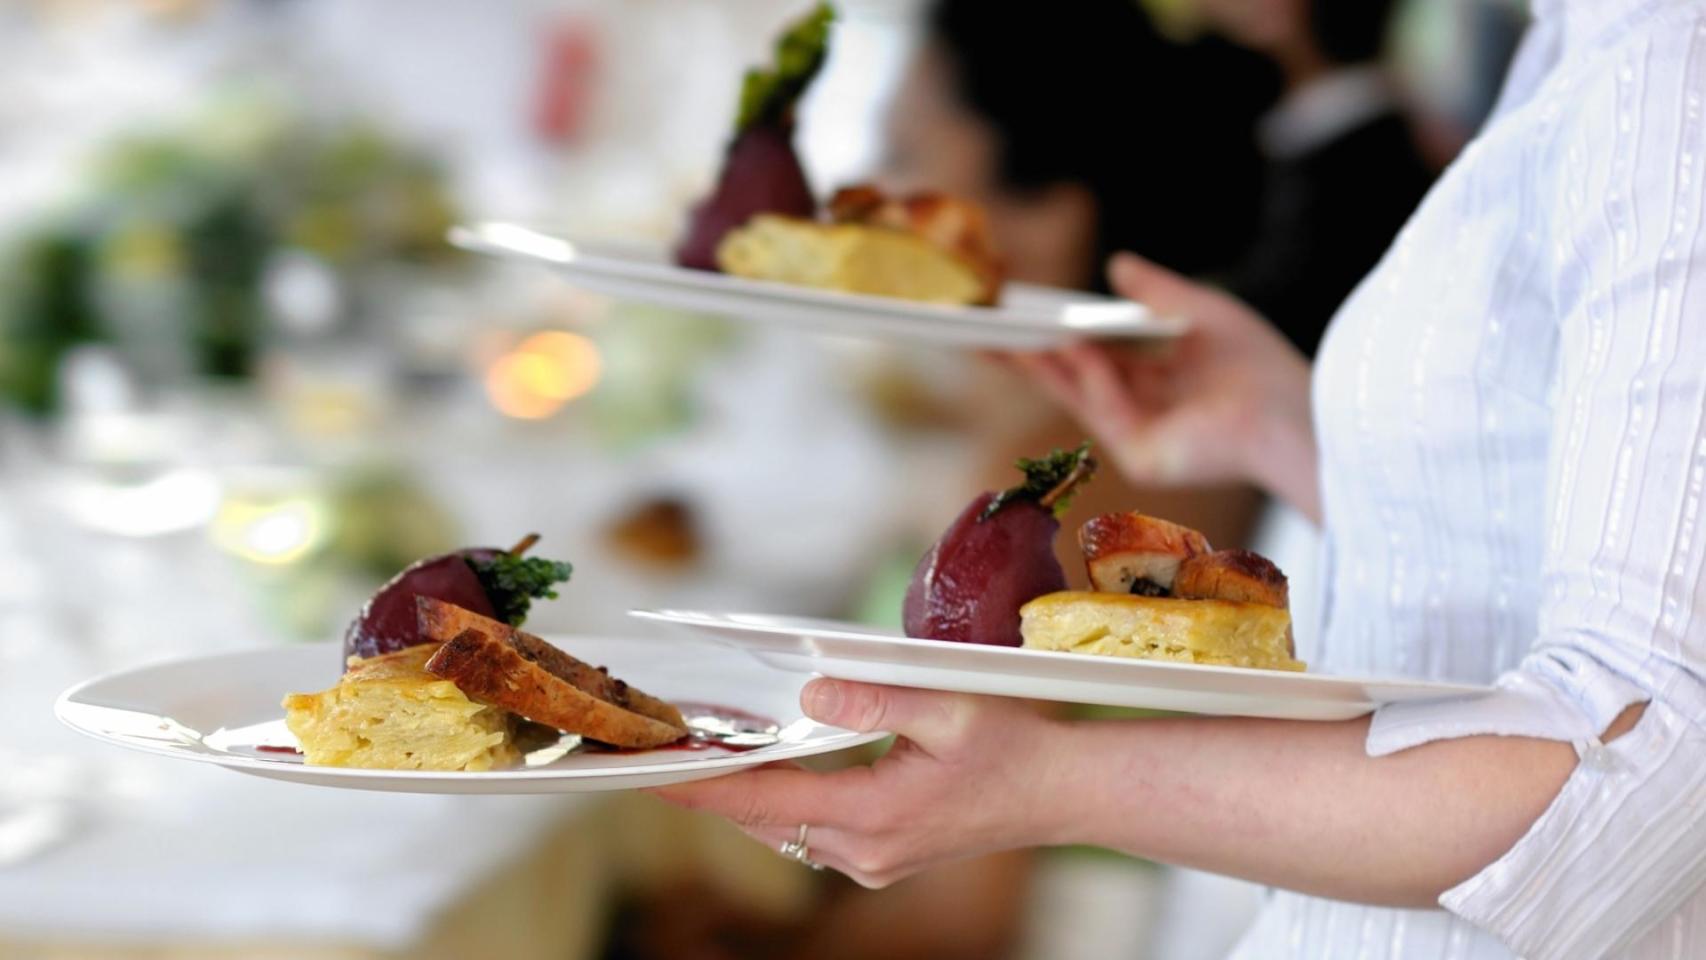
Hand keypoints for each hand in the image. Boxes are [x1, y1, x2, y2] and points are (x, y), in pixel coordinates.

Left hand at [648, 679, 1067, 887]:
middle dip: (710, 787)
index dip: (704, 784)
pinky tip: (763, 772)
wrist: (1063, 794)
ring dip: (743, 796)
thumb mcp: (950, 707)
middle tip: (659, 750)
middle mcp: (865, 852)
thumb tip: (810, 693)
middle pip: (762, 820)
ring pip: (783, 830)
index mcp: (875, 814)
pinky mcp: (882, 859)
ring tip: (698, 755)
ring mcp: (873, 863)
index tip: (653, 769)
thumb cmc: (1015, 743)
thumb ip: (877, 697)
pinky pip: (809, 834)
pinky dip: (779, 804)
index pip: (764, 800)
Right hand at [1002, 253, 1318, 518]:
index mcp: (1157, 378)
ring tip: (1005, 328)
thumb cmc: (1258, 365)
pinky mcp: (1142, 458)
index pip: (1093, 356)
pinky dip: (1087, 375)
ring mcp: (1138, 436)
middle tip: (978, 330)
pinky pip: (1105, 410)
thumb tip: (1115, 263)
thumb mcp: (1200, 310)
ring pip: (1077, 395)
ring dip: (1041, 363)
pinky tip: (1068, 343)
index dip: (1053, 335)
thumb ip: (1157, 290)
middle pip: (1070, 379)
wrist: (1292, 415)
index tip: (1015, 315)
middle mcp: (1142, 409)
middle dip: (1025, 355)